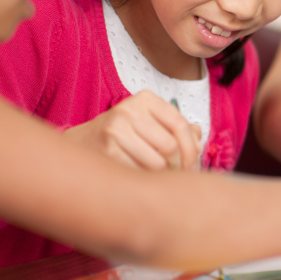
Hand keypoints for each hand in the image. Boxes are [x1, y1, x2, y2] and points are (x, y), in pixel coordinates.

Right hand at [64, 90, 201, 170]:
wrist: (83, 142)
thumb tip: (197, 142)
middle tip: (176, 174)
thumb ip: (178, 129)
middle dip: (178, 165)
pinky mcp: (106, 151)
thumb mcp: (150, 121)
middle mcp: (129, 110)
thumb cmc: (126, 133)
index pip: (180, 125)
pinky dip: (144, 180)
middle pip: (170, 147)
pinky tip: (140, 177)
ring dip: (162, 176)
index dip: (192, 149)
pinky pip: (139, 174)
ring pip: (157, 164)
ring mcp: (115, 130)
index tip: (192, 165)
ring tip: (158, 176)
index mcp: (145, 99)